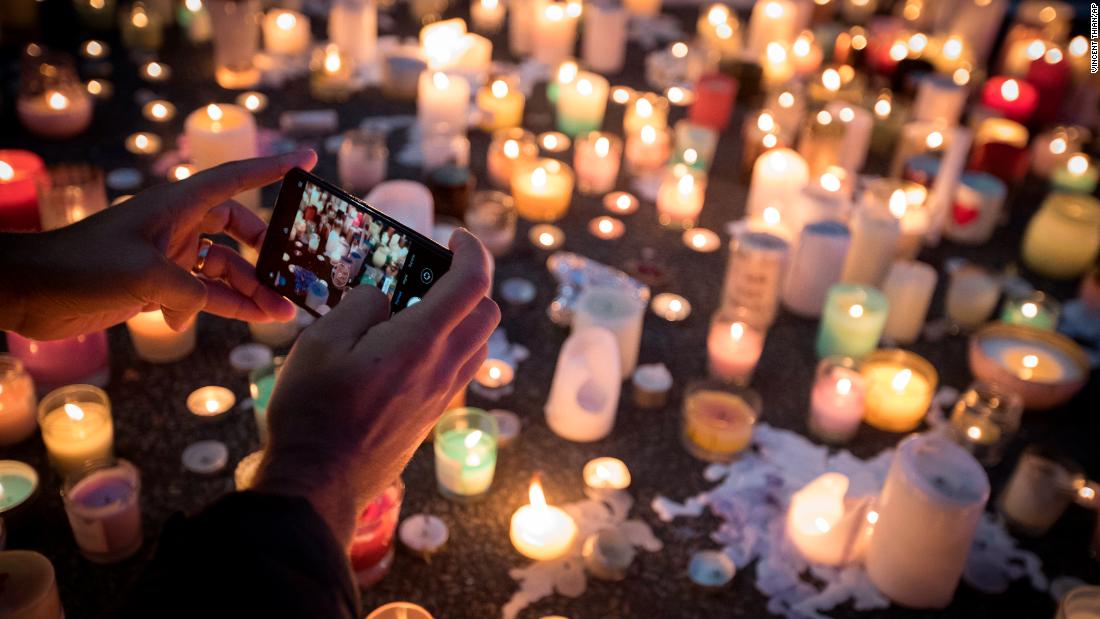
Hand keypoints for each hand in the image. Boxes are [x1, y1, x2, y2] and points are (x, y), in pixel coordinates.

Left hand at [0, 151, 315, 338]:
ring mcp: (169, 256)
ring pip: (225, 269)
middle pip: (238, 230)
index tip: (309, 159)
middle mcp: (177, 226)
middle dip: (269, 252)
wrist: (30, 290)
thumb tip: (201, 311)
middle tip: (296, 272)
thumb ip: (189, 293)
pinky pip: (205, 294)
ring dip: (252, 290)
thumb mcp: (145, 276)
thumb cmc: (82, 266)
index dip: (274, 168)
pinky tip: (247, 321)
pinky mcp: (158, 285)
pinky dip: (225, 307)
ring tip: (283, 313)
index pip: (236, 179)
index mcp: (177, 206)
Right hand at [253, 230, 499, 543]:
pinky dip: (454, 345)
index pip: (472, 282)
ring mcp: (442, 394)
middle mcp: (444, 366)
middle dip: (472, 281)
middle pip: (488, 312)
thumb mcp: (321, 341)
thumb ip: (360, 305)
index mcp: (421, 339)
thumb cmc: (314, 409)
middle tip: (437, 270)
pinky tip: (414, 346)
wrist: (320, 479)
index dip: (472, 250)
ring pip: (480, 343)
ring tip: (424, 306)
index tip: (454, 236)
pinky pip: (462, 369)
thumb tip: (383, 296)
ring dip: (466, 316)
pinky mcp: (433, 415)